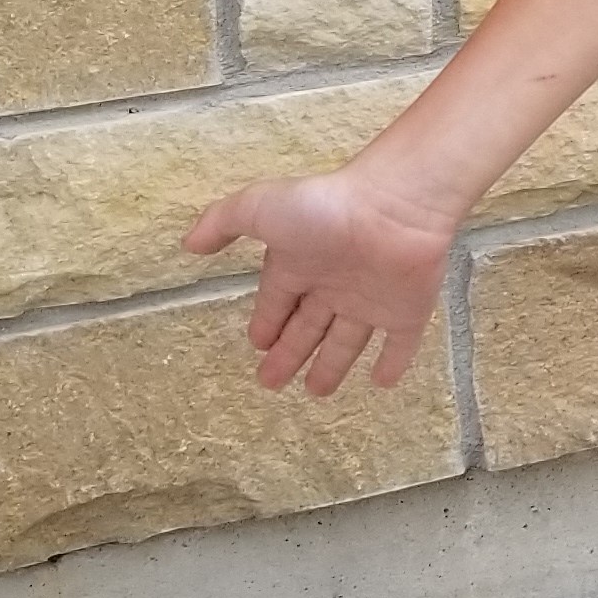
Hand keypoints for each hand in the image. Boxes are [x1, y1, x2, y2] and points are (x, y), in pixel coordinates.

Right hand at [184, 163, 460, 395]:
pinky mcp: (408, 311)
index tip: (257, 344)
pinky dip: (393, 363)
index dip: (267, 323)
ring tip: (314, 391)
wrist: (396, 206)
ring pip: (347, 341)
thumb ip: (222, 221)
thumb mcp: (259, 207)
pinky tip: (382, 382)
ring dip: (331, 365)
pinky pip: (401, 343)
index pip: (278, 302)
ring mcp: (373, 299)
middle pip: (307, 328)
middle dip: (288, 354)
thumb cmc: (326, 206)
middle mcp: (335, 285)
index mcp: (300, 264)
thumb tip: (188, 244)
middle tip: (270, 382)